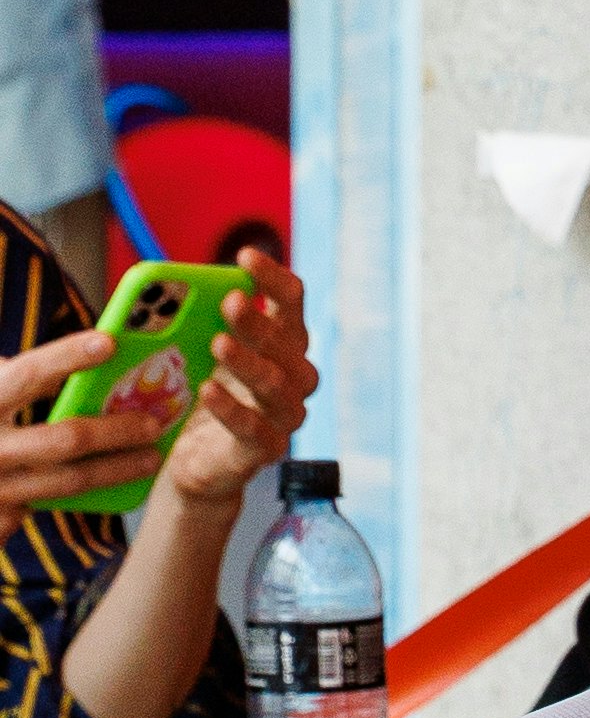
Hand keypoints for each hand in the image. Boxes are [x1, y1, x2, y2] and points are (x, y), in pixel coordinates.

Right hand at [0, 319, 179, 522]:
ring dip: (118, 470)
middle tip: (155, 424)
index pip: (28, 375)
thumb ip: (26, 377)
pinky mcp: (1, 519)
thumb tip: (91, 355)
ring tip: (152, 458)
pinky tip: (121, 491)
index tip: (109, 343)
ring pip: (71, 481)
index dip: (66, 357)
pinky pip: (56, 509)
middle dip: (117, 431)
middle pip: (66, 439)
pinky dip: (89, 500)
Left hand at [153, 255, 315, 514]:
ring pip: (276, 384)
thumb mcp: (195, 353)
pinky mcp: (266, 449)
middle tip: (231, 301)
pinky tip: (207, 392)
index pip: (290, 301)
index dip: (272, 277)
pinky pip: (254, 428)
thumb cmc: (196, 397)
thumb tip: (167, 289)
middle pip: (288, 341)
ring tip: (217, 343)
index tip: (245, 256)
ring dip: (247, 361)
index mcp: (282, 342)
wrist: (193, 461)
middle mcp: (294, 375)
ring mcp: (284, 414)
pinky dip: (231, 409)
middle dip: (259, 320)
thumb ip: (194, 323)